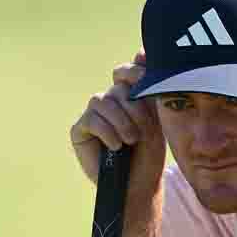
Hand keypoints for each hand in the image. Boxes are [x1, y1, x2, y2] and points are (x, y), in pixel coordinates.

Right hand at [70, 49, 163, 183]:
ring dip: (121, 121)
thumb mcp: (156, 118)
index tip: (146, 83)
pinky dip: (106, 131)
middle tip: (142, 128)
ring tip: (131, 141)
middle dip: (133, 106)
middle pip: (118, 86)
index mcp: (130, 96)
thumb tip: (140, 50)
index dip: (135, 72)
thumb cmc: (150, 155)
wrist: (138, 186)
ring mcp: (94, 114)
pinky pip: (91, 118)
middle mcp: (111, 101)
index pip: (127, 71)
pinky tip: (116, 147)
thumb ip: (149, 87)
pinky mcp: (80, 129)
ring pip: (103, 100)